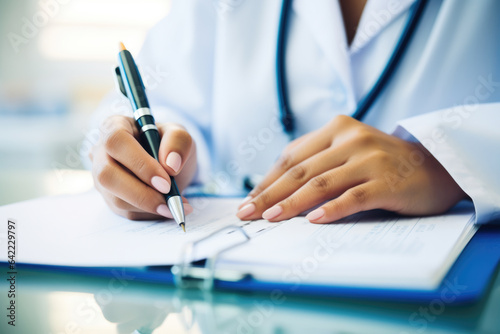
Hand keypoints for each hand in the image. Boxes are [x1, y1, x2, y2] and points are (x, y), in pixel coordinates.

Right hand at [90, 115, 196, 219]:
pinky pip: (126, 212)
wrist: (168, 163)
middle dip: (141, 192)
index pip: (116, 141)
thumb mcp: (179, 134)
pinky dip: (151, 214)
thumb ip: (178, 141)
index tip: (165, 181)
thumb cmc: (168, 143)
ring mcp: (102, 178)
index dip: (139, 163)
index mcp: (114, 126)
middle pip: (107, 175)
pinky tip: (170, 208)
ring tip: (177, 204)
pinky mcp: (111, 198)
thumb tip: (171, 165)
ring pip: (116, 199)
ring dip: (149, 206)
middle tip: (170, 199)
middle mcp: (101, 152)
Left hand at [237, 115, 465, 222]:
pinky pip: (353, 197)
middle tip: (247, 213)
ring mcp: (370, 159)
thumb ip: (317, 162)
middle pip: (301, 170)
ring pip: (321, 184)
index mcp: (336, 128)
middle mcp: (351, 139)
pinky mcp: (387, 181)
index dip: (267, 180)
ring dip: (292, 203)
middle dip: (270, 194)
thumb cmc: (382, 164)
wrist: (434, 167)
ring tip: (271, 218)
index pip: (292, 156)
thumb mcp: (347, 152)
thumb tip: (274, 191)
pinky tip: (313, 220)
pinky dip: (332, 209)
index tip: (248, 200)